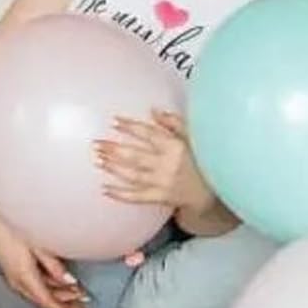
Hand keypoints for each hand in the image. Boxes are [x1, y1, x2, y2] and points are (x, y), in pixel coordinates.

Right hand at [0, 195, 86, 307]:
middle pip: (43, 300)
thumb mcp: (38, 244)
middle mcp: (18, 280)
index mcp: (24, 275)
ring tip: (75, 302)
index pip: (46, 300)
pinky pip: (33, 286)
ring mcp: (14, 276)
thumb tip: (68, 281)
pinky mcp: (13, 269)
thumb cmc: (14, 226)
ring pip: (39, 294)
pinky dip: (49, 289)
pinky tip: (60, 287)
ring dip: (57, 299)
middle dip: (63, 307)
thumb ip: (53, 264)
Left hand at [95, 110, 209, 213]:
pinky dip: (121, 194)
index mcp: (175, 146)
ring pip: (133, 175)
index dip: (131, 127)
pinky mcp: (160, 196)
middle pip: (136, 155)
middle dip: (115, 149)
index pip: (149, 133)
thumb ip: (174, 122)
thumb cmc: (201, 159)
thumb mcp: (193, 136)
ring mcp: (162, 182)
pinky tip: (106, 189)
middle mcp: (167, 164)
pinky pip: (137, 196)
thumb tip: (154, 111)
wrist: (210, 190)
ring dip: (114, 168)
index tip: (115, 121)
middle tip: (97, 144)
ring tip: (98, 160)